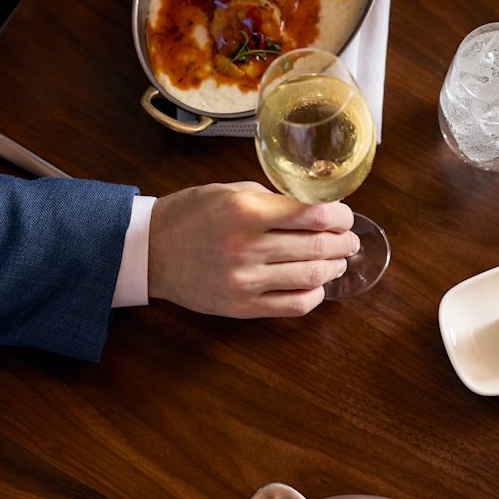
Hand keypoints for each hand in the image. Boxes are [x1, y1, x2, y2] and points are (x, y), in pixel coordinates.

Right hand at [147, 182, 359, 317]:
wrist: (149, 252)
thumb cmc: (192, 215)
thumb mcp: (231, 192)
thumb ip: (274, 199)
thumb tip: (318, 209)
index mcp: (246, 211)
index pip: (314, 215)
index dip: (341, 216)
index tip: (345, 216)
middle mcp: (247, 246)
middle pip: (319, 246)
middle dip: (344, 242)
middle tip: (350, 239)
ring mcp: (245, 280)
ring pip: (312, 276)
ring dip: (334, 267)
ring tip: (338, 260)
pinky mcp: (242, 306)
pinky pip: (294, 305)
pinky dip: (315, 295)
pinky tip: (317, 285)